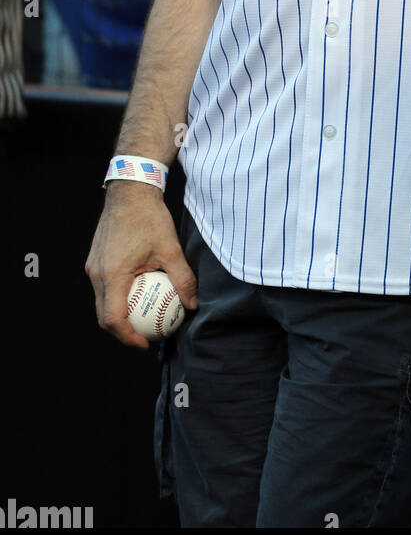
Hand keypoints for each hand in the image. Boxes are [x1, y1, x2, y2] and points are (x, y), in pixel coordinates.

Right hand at [86, 181, 197, 349]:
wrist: (130, 191)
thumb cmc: (150, 218)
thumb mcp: (171, 249)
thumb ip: (182, 279)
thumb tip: (193, 304)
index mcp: (112, 275)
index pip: (113, 319)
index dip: (127, 337)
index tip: (145, 343)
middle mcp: (97, 274)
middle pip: (103, 315)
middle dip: (122, 332)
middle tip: (145, 336)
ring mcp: (93, 267)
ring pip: (102, 301)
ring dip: (119, 315)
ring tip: (142, 320)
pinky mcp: (95, 260)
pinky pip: (104, 287)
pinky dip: (117, 297)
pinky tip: (138, 295)